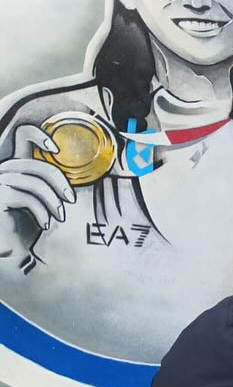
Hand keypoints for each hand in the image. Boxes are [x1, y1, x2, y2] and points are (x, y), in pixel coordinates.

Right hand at [0, 124, 75, 269]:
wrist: (10, 251)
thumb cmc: (24, 226)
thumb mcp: (39, 198)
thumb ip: (46, 181)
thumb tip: (71, 172)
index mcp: (13, 166)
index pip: (22, 136)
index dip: (39, 135)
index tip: (56, 150)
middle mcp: (1, 170)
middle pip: (37, 165)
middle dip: (59, 183)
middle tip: (70, 200)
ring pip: (35, 182)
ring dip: (53, 201)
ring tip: (59, 216)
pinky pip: (27, 197)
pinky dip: (41, 211)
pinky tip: (44, 223)